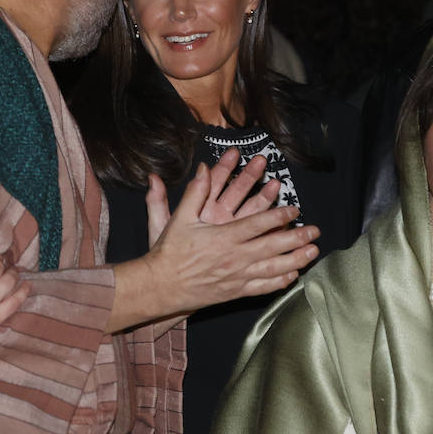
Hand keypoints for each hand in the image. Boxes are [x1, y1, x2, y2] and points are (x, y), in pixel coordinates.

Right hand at [113, 164, 320, 328]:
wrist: (160, 286)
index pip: (258, 224)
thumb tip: (203, 168)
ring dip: (296, 259)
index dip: (280, 216)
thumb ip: (195, 193)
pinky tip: (293, 276)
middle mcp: (235, 258)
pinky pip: (262, 287)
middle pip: (274, 246)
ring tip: (313, 252)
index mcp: (224, 237)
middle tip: (316, 231)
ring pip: (273, 268)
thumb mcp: (179, 218)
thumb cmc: (170, 252)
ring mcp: (237, 277)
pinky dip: (280, 282)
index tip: (295, 209)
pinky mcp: (235, 292)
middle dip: (298, 237)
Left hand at [143, 150, 280, 246]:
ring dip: (263, 197)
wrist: (175, 280)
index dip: (222, 167)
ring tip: (275, 185)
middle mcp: (218, 217)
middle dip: (248, 176)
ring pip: (250, 210)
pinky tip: (280, 219)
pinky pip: (257, 234)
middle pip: (236, 191)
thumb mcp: (160, 226)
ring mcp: (231, 231)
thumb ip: (156, 202)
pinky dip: (269, 227)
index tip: (233, 152)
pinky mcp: (240, 245)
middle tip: (260, 161)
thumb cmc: (168, 253)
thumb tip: (152, 178)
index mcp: (201, 209)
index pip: (213, 182)